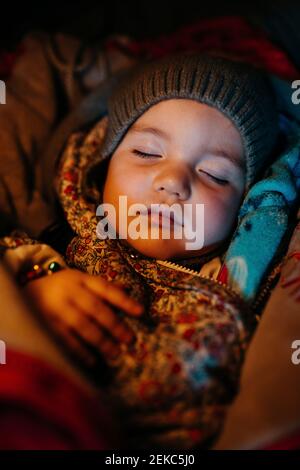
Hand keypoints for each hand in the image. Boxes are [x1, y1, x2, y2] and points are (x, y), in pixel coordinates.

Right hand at [22, 268, 143, 365]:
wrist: (23, 292)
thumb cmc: (59, 287)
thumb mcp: (79, 280)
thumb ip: (101, 287)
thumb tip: (127, 289)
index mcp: (79, 279)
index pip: (106, 289)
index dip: (124, 300)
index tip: (141, 312)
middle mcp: (68, 292)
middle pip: (96, 309)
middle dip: (115, 325)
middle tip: (129, 339)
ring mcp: (56, 309)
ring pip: (82, 326)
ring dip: (101, 341)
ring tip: (115, 353)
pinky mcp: (44, 325)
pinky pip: (65, 340)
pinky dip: (80, 351)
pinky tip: (93, 360)